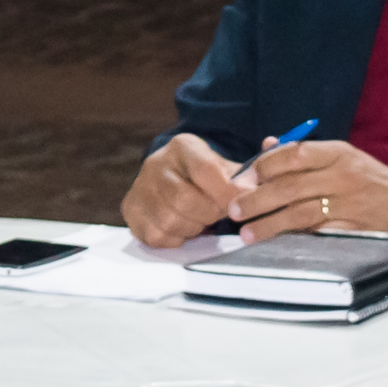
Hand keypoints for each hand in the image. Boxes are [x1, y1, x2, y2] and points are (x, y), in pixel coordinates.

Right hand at [125, 133, 242, 245]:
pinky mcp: (130, 210)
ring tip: (200, 221)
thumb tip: (257, 187)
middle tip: (216, 215)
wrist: (172, 178)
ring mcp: (139, 187)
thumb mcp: (224, 168)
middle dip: (207, 214)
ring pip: (169, 220)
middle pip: (184, 199)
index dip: (224, 192)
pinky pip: (156, 236)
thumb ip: (244, 178)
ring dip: (192, 228)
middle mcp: (155, 163)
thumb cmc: (206, 178)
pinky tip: (183, 229)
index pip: (204, 170)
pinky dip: (175, 239)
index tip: (239, 206)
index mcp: (182, 147)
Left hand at [224, 136, 387, 245]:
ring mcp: (348, 205)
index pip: (294, 153)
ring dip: (268, 225)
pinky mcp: (352, 230)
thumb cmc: (369, 180)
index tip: (244, 177)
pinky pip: (316, 235)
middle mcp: (342, 176)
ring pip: (300, 214)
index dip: (264, 166)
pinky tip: (275, 245)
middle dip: (256, 200)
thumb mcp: (343, 157)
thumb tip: (265, 146)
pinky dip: (293, 239)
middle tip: (233, 211)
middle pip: (290, 187)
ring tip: (246, 234)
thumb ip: (304, 153)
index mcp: (338, 153)